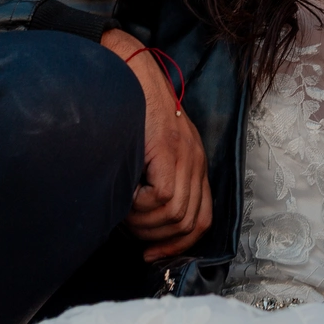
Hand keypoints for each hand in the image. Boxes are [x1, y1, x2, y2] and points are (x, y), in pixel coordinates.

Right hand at [101, 28, 212, 259]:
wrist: (123, 69)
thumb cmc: (124, 107)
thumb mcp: (143, 150)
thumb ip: (149, 178)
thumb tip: (136, 220)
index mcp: (192, 162)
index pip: (201, 219)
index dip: (177, 244)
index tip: (151, 254)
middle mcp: (195, 161)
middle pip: (189, 222)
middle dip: (155, 237)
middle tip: (128, 227)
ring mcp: (185, 155)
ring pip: (176, 215)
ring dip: (144, 222)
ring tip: (122, 205)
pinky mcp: (169, 150)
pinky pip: (164, 198)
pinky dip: (141, 206)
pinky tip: (124, 191)